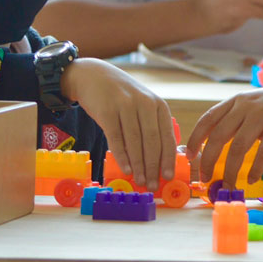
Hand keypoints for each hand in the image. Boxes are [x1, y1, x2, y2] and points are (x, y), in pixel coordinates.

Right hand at [60, 58, 175, 189]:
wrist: (93, 76)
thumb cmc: (121, 97)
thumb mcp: (142, 106)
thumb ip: (152, 127)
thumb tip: (160, 160)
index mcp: (158, 105)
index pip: (167, 136)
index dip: (168, 159)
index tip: (169, 177)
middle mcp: (145, 104)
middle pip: (152, 141)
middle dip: (153, 167)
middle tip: (153, 185)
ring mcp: (126, 106)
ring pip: (135, 142)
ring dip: (139, 165)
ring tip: (140, 181)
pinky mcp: (107, 111)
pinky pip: (116, 138)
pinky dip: (122, 156)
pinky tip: (126, 169)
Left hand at [187, 85, 262, 183]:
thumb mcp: (256, 106)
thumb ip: (238, 119)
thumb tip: (214, 146)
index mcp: (237, 101)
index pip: (208, 118)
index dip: (196, 138)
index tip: (190, 156)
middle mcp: (247, 106)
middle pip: (218, 136)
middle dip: (208, 160)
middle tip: (206, 178)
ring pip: (237, 147)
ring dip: (231, 170)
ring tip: (229, 184)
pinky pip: (262, 153)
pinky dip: (255, 169)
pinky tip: (253, 179)